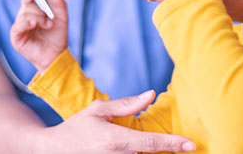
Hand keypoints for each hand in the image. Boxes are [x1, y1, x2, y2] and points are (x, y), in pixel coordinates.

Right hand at [10, 0, 67, 71]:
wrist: (56, 54)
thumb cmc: (58, 37)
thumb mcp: (63, 19)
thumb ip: (60, 6)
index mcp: (33, 12)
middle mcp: (24, 19)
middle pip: (26, 6)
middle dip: (40, 12)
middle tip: (50, 22)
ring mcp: (19, 28)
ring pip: (24, 15)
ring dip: (38, 19)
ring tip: (47, 26)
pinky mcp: (16, 38)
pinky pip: (17, 27)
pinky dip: (26, 24)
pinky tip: (33, 25)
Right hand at [39, 90, 195, 153]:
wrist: (51, 151)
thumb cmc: (77, 127)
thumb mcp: (100, 110)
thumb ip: (128, 104)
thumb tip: (151, 94)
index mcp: (115, 140)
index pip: (152, 143)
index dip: (173, 144)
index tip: (191, 145)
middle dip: (162, 149)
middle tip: (176, 144)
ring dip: (144, 152)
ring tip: (133, 142)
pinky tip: (129, 147)